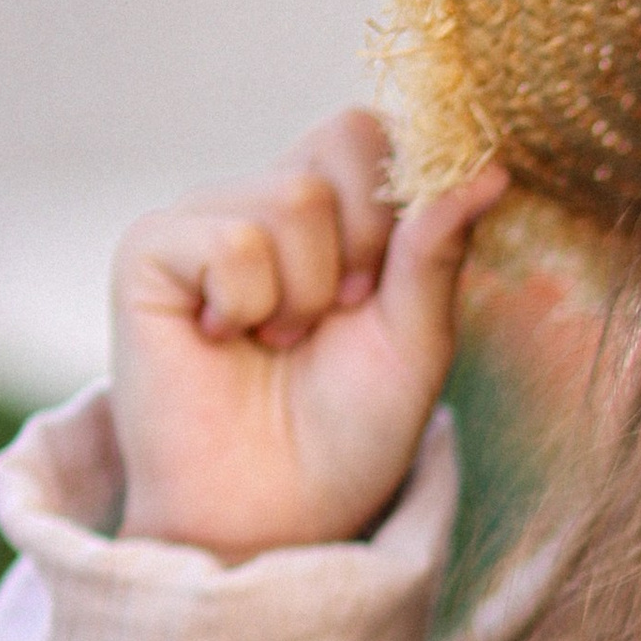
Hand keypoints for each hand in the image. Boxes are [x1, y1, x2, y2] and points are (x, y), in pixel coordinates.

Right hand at [111, 110, 506, 558]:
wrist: (276, 511)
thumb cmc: (349, 431)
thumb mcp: (417, 339)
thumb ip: (439, 249)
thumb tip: (491, 168)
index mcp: (335, 210)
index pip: (375, 130)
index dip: (401, 199)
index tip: (388, 288)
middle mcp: (267, 198)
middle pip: (345, 140)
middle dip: (367, 247)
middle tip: (337, 319)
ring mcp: (205, 218)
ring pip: (294, 198)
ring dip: (307, 294)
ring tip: (279, 342)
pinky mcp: (150, 250)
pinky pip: (229, 238)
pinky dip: (248, 302)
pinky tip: (225, 339)